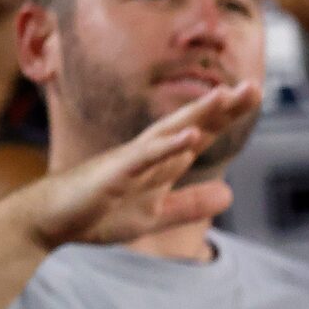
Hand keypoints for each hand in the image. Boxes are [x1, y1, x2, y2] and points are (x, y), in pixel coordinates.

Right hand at [7, 82, 257, 249]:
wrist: (54, 220)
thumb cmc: (100, 211)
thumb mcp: (157, 213)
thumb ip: (191, 203)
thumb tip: (229, 193)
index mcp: (160, 160)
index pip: (200, 132)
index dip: (226, 116)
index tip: (254, 96)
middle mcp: (148, 153)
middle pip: (190, 123)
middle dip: (221, 107)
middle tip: (254, 87)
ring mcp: (131, 160)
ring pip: (169, 131)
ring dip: (197, 114)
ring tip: (225, 96)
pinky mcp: (115, 174)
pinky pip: (144, 157)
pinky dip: (167, 147)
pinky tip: (190, 137)